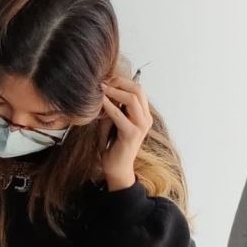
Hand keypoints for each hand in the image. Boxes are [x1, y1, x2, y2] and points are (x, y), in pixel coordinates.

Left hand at [100, 73, 152, 191]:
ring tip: (101, 87)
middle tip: (103, 80)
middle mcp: (146, 118)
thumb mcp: (113, 121)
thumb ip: (113, 107)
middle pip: (138, 90)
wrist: (117, 167)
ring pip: (132, 99)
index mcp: (143, 114)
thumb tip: (104, 90)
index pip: (138, 89)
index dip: (122, 81)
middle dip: (119, 82)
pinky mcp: (132, 134)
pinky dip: (109, 105)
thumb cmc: (113, 144)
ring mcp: (141, 126)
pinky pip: (120, 115)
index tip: (106, 78)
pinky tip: (101, 101)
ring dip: (115, 91)